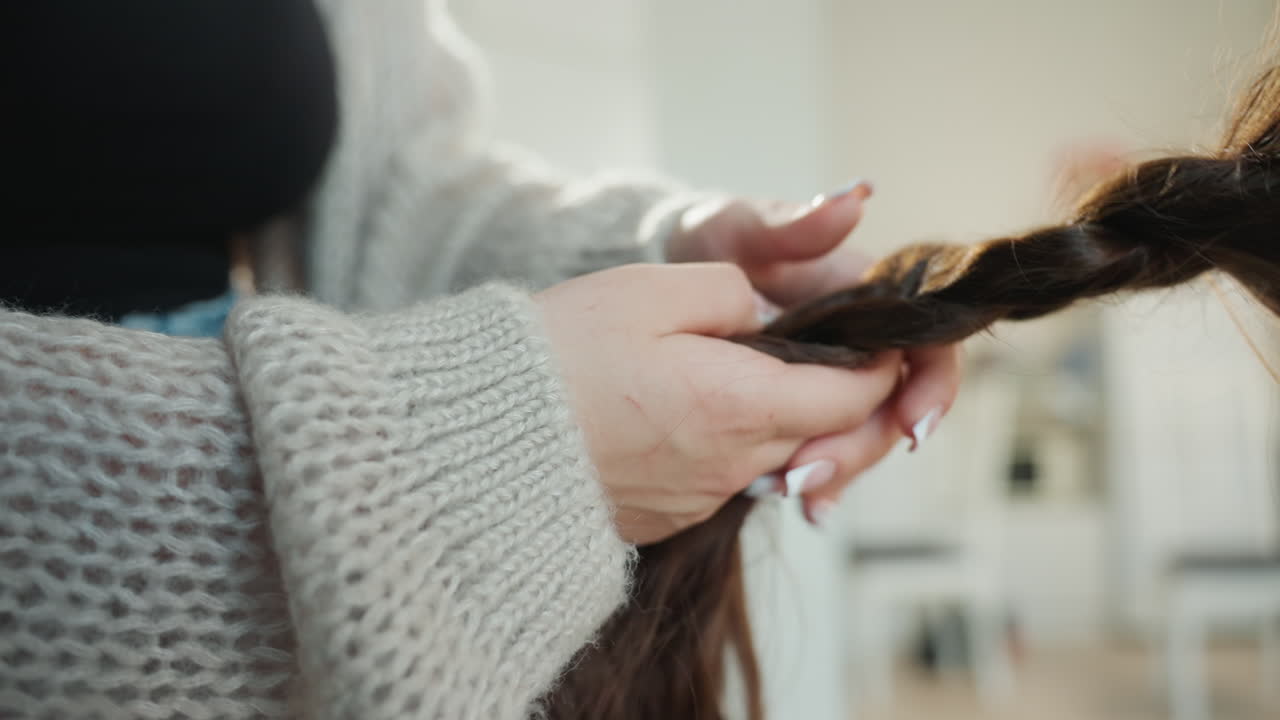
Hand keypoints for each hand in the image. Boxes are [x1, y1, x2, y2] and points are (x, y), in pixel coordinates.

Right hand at [536, 263, 901, 544]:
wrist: (472, 444)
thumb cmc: (556, 357)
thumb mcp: (648, 290)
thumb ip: (729, 293)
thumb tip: (761, 312)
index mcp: (741, 404)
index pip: (854, 396)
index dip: (878, 366)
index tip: (876, 339)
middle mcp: (731, 466)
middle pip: (819, 434)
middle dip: (833, 395)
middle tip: (814, 348)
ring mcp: (697, 500)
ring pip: (768, 457)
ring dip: (772, 418)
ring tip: (736, 371)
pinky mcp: (663, 518)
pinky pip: (719, 478)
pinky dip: (722, 444)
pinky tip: (681, 412)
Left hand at [666, 183, 961, 523]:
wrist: (672, 265)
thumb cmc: (715, 234)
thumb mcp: (745, 225)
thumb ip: (796, 224)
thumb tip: (856, 198)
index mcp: (867, 296)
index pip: (927, 342)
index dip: (930, 386)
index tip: (913, 425)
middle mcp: (861, 341)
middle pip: (896, 404)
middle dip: (866, 444)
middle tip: (814, 472)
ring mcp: (833, 377)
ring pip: (861, 433)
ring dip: (839, 469)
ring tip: (797, 494)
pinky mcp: (801, 405)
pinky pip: (822, 445)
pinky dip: (815, 478)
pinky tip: (798, 504)